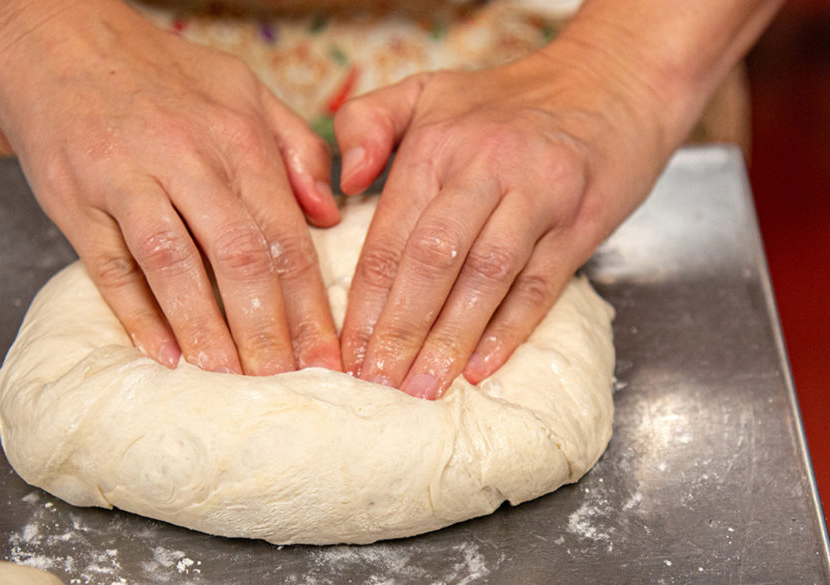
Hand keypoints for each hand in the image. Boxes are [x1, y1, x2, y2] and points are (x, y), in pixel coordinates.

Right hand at [0, 0, 341, 374]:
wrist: (55, 35)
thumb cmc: (158, 70)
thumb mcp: (244, 88)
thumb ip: (295, 149)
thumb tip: (331, 216)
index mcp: (236, 137)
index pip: (285, 235)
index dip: (309, 304)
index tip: (326, 357)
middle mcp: (186, 158)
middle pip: (238, 257)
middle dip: (266, 331)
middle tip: (285, 384)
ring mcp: (126, 178)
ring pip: (174, 265)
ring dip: (205, 329)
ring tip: (229, 379)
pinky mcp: (74, 197)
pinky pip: (110, 265)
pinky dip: (137, 314)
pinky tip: (164, 355)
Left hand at [334, 42, 674, 398]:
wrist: (613, 79)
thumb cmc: (507, 99)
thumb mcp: (425, 89)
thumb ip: (364, 123)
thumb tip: (344, 184)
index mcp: (436, 146)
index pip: (389, 237)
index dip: (365, 301)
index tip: (347, 352)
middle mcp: (483, 169)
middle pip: (431, 261)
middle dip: (399, 329)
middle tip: (376, 384)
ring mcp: (537, 196)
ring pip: (484, 277)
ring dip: (450, 339)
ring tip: (421, 388)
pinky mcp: (581, 221)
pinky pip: (540, 283)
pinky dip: (509, 329)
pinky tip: (480, 367)